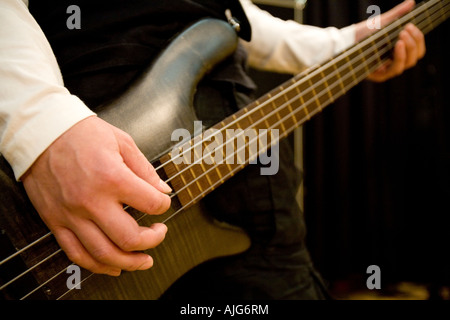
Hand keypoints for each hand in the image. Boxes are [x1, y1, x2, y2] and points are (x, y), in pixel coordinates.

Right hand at [22, 116, 171, 275]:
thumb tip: (163, 190)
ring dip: (130, 262)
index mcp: (112, 177)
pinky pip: (77, 254)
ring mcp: (71, 214)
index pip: (151, 204)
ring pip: (104, 253)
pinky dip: (98, 266)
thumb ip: (145, 170)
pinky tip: (114, 266)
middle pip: (129, 238)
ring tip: (144, 260)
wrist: (42, 133)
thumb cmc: (82, 133)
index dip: (164, 206)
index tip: (163, 203)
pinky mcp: (56, 221)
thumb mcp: (122, 142)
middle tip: (159, 233)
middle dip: (153, 240)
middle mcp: (91, 200)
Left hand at [355, 0, 425, 81]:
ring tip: (402, 34)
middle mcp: (394, 62)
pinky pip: (394, 70)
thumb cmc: (362, 33)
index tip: (410, 25)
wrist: (344, 41)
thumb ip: (397, 14)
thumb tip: (411, 2)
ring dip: (409, 48)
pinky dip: (399, 57)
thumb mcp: (382, 23)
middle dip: (415, 42)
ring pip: (408, 63)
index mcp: (398, 51)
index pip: (417, 50)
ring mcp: (387, 70)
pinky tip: (398, 44)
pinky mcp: (378, 76)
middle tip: (406, 28)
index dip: (418, 38)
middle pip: (414, 57)